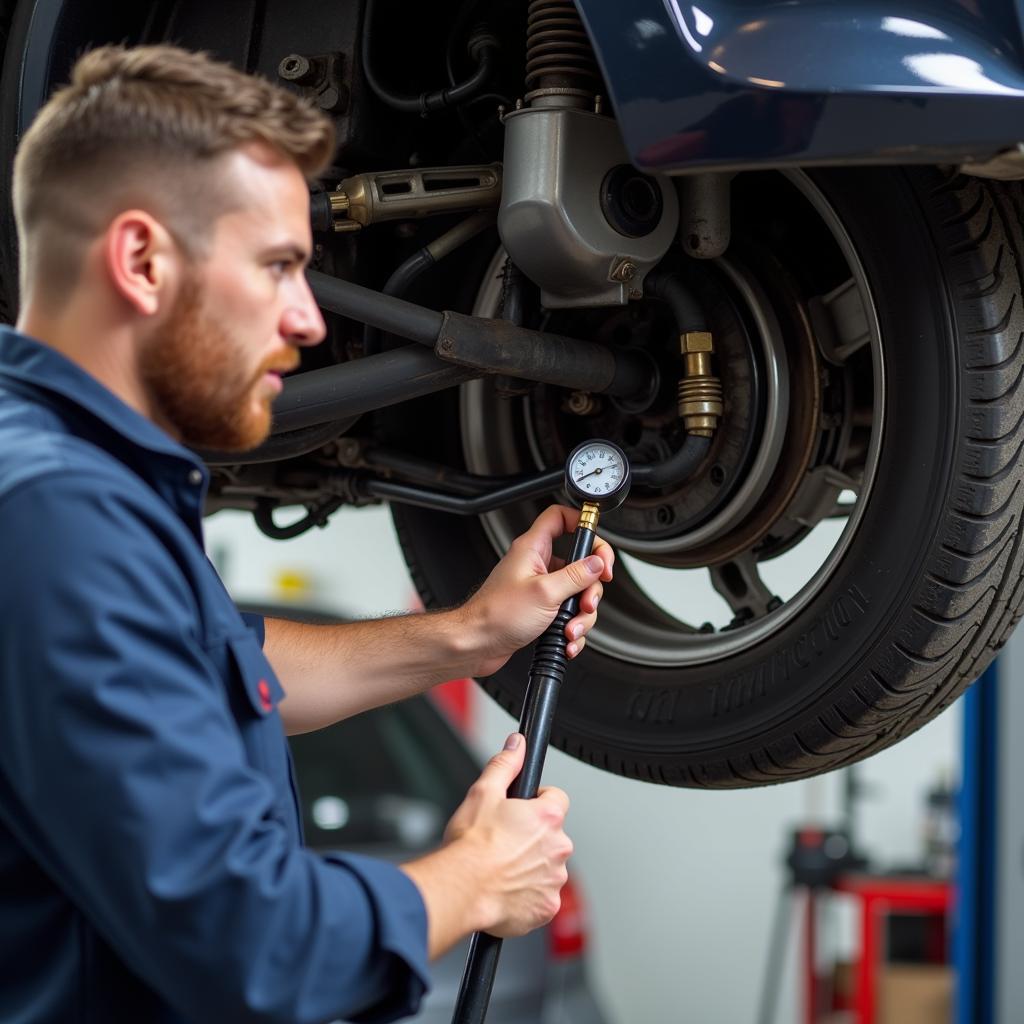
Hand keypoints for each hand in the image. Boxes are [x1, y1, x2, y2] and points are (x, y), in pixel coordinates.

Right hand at [443, 733, 571, 937]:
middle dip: (533, 837)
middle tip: (505, 842)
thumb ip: (506, 764)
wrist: (461, 889)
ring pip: (547, 866)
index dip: (538, 802)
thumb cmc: (470, 846)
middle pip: (552, 835)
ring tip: (502, 867)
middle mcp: (558, 847)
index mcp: (547, 817)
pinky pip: (542, 896)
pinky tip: (506, 888)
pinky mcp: (547, 907)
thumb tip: (517, 745)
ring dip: (531, 866)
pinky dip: (528, 894)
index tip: (522, 811)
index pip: (557, 799)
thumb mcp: (483, 792)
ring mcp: (554, 879)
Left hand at [459, 504, 614, 676]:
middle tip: (586, 602)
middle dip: (589, 588)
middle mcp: (536, 565)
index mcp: (533, 548)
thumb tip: (597, 563)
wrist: (476, 644)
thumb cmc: (496, 615)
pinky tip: (565, 640)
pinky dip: (571, 628)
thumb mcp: (545, 592)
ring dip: (581, 616)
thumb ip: (576, 575)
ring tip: (570, 629)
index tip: (598, 550)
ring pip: (576, 594)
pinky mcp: (541, 609)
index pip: (561, 518)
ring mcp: (539, 588)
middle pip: (579, 563)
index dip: (583, 525)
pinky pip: (567, 614)